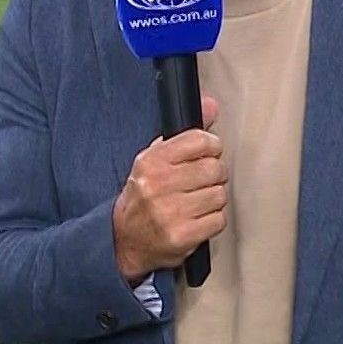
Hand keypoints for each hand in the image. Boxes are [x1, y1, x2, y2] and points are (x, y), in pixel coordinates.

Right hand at [110, 96, 224, 281]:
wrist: (123, 239)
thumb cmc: (143, 195)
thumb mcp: (154, 159)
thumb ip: (186, 134)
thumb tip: (211, 104)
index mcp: (151, 161)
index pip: (200, 141)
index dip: (211, 147)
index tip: (207, 154)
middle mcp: (158, 184)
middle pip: (214, 169)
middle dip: (213, 176)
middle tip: (200, 182)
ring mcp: (170, 212)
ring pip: (219, 195)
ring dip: (213, 199)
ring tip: (196, 202)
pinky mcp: (182, 236)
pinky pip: (218, 220)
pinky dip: (212, 220)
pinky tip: (196, 218)